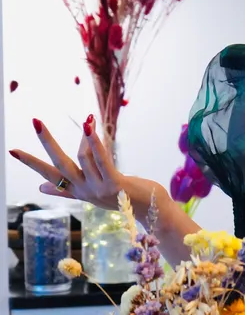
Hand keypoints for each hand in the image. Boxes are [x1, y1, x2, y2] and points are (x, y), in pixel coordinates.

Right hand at [9, 114, 164, 216]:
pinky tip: (90, 129)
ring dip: (86, 137)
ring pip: (84, 158)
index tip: (13, 151)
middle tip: (36, 122)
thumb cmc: (121, 197)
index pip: (49, 176)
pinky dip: (95, 143)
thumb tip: (40, 187)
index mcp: (77, 191)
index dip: (32, 163)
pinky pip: (101, 160)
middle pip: (60, 164)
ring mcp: (99, 188)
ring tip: (89, 119)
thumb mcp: (90, 194)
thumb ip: (66, 190)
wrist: (148, 208)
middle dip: (47, 142)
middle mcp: (84, 191)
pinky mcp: (114, 184)